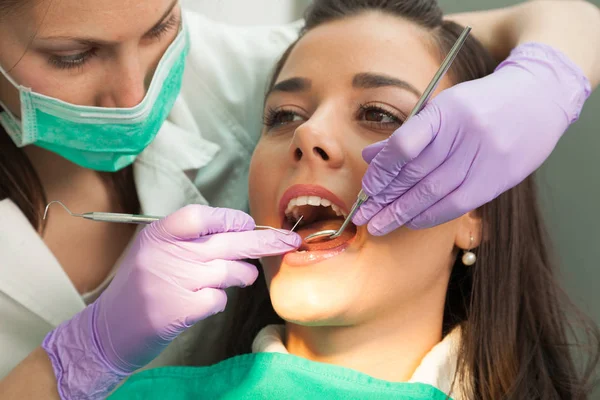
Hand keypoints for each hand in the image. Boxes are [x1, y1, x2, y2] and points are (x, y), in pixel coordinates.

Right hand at [42, 205, 300, 398]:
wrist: (109, 330)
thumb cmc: (140, 287)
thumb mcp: (154, 250)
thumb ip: (189, 239)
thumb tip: (240, 230)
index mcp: (159, 234)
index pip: (200, 215)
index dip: (229, 218)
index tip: (248, 223)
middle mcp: (166, 254)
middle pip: (227, 242)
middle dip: (264, 241)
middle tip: (288, 241)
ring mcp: (173, 282)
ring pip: (230, 271)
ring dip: (244, 275)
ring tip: (244, 276)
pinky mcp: (180, 310)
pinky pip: (219, 298)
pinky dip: (220, 300)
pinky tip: (207, 301)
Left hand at [354, 42, 590, 234]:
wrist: (537, 99)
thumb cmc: (480, 104)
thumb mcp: (442, 107)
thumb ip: (408, 134)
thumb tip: (370, 157)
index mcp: (446, 110)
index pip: (404, 145)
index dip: (382, 171)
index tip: (367, 189)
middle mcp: (465, 133)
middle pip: (416, 174)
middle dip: (384, 199)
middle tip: (362, 216)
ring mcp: (484, 157)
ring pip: (434, 192)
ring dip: (401, 213)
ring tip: (377, 226)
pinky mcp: (498, 178)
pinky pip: (458, 204)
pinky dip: (430, 215)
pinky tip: (410, 222)